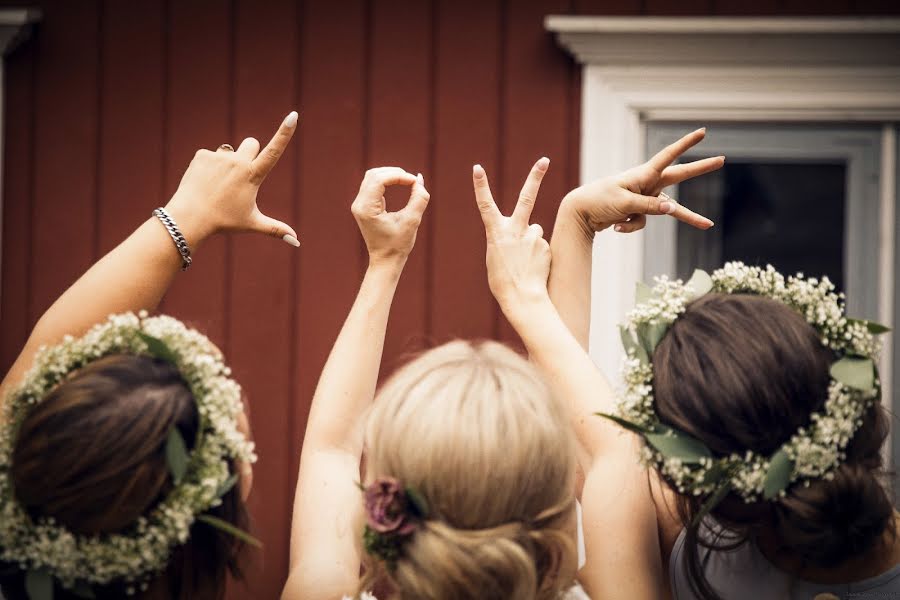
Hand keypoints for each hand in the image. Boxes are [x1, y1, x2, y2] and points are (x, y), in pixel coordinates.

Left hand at [164, 111, 299, 246]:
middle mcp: (238, 161)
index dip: (284, 133)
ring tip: (216, 186)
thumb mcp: (252, 224)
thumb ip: (277, 230)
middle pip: (251, 142)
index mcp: (253, 175)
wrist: (190, 217)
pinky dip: (210, 167)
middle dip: (249, 153)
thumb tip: (297, 243)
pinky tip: (204, 182)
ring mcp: (220, 157)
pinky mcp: (203, 154)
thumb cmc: (224, 221)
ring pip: (230, 152)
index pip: (273, 151)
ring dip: (227, 163)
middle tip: (239, 175)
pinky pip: (212, 155)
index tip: (293, 115)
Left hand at [351, 167, 429, 264]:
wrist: (385, 261)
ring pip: (372, 177)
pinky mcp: (364, 206)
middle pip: (374, 174)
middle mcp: (359, 204)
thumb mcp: (412, 221)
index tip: (414, 182)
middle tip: (412, 181)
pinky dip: (387, 181)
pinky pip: (373, 185)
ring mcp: (359, 205)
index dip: (399, 176)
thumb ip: (419, 198)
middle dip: (395, 173)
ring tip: (408, 181)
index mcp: (366, 209)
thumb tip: (419, 179)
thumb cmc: (398, 245)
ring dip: (391, 175)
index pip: (379, 180)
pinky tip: (399, 185)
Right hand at [473, 157, 551, 311]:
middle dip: (535, 176)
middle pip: (526, 197)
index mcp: (496, 233)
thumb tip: (531, 229)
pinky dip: (538, 253)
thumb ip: (509, 238)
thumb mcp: (496, 257)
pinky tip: (534, 266)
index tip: (477, 168)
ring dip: (530, 240)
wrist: (522, 298)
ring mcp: (533, 236)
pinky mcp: (545, 245)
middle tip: (545, 160)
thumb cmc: (503, 281)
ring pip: (534, 230)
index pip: (485, 204)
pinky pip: (540, 244)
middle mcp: (515, 230)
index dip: (480, 186)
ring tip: (525, 261)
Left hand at [564, 128, 723, 233]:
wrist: (580, 213)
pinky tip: (615, 226)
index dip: (686, 144)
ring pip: (668, 210)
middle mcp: (647, 183)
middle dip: (700, 169)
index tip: (703, 132)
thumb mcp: (624, 204)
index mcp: (643, 174)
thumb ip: (649, 206)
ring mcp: (645, 198)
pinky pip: (643, 223)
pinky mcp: (639, 212)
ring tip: (708, 225)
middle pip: (679, 176)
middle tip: (722, 160)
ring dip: (686, 218)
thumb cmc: (599, 201)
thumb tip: (672, 209)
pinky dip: (630, 227)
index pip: (669, 156)